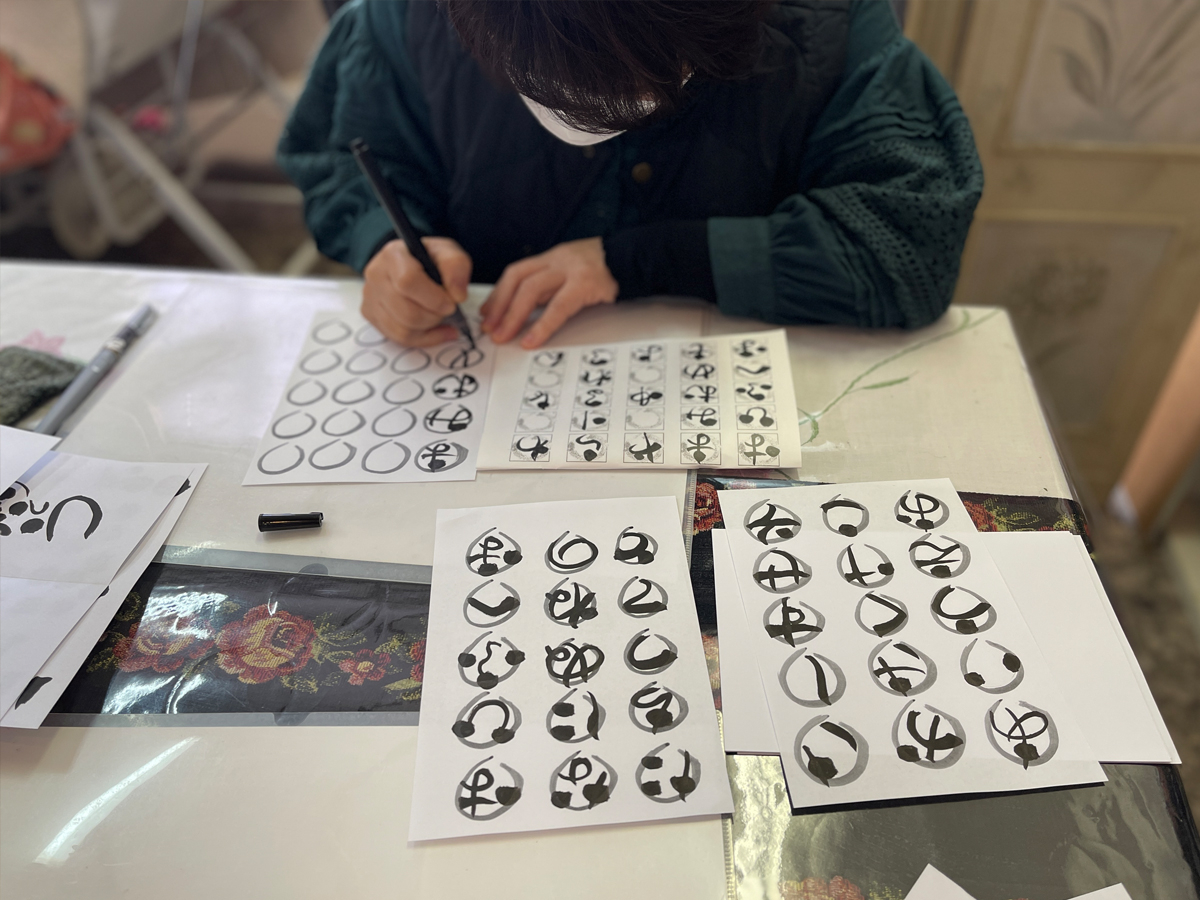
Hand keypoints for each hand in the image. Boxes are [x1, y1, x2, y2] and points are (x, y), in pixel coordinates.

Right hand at [362, 237, 470, 346]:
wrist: (411, 263)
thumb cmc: (430, 259)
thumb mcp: (449, 253)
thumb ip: (456, 267)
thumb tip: (457, 296)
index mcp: (393, 255)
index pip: (408, 282)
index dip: (434, 299)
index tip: (451, 302)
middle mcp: (376, 275)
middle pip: (406, 312)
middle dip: (434, 316)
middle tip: (446, 308)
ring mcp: (370, 297)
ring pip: (402, 330)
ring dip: (429, 327)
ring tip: (438, 315)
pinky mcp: (371, 315)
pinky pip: (399, 338)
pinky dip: (425, 338)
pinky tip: (437, 330)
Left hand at [481, 237, 617, 348]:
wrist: (636, 259)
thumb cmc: (605, 271)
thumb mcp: (572, 274)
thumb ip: (552, 288)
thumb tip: (525, 311)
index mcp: (552, 258)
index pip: (516, 273)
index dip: (498, 294)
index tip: (487, 314)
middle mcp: (558, 260)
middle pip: (518, 279)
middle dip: (500, 306)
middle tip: (489, 330)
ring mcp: (571, 270)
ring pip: (531, 289)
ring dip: (513, 315)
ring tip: (504, 336)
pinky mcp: (585, 285)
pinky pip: (558, 307)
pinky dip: (541, 326)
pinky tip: (531, 340)